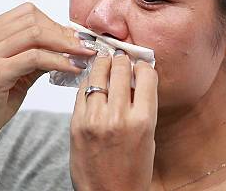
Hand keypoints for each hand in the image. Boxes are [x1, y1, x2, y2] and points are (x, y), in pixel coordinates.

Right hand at [0, 2, 95, 160]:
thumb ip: (38, 54)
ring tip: (83, 56)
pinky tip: (72, 68)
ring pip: (37, 35)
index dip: (55, 23)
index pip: (28, 14)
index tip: (75, 37)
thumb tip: (68, 43)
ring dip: (66, 45)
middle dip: (64, 33)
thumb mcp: (18, 71)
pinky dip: (59, 61)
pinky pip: (36, 58)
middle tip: (85, 46)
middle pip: (34, 21)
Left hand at [70, 51, 157, 190]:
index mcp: (144, 119)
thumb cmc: (133, 168)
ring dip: (103, 65)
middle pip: (121, 68)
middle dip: (122, 60)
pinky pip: (82, 91)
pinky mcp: (76, 124)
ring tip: (105, 62)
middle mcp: (119, 116)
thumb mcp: (149, 135)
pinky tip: (93, 83)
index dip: (144, 64)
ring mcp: (95, 119)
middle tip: (121, 58)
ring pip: (98, 74)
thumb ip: (143, 105)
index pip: (146, 74)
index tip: (141, 64)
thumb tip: (136, 76)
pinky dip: (89, 83)